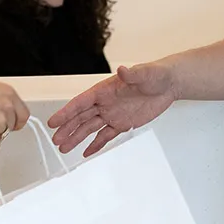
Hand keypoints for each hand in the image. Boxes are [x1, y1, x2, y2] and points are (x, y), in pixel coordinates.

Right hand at [0, 81, 29, 151]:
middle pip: (12, 126)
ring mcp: (0, 121)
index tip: (12, 125)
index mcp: (8, 93)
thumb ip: (1, 99)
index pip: (24, 114)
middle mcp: (7, 106)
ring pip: (3, 136)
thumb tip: (5, 109)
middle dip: (0, 127)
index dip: (16, 121)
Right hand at [47, 63, 177, 155]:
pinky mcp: (123, 124)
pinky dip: (96, 144)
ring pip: (90, 128)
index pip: (81, 102)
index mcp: (104, 90)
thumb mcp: (145, 74)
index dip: (66, 112)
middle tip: (56, 139)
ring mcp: (112, 114)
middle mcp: (105, 103)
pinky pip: (106, 136)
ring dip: (77, 138)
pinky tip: (86, 152)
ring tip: (64, 148)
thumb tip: (122, 70)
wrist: (169, 84)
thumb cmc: (155, 75)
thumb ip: (133, 74)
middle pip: (81, 117)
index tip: (54, 121)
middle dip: (67, 129)